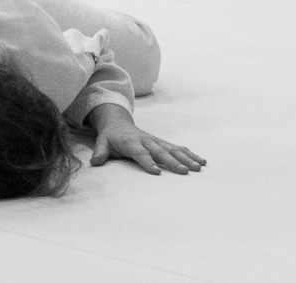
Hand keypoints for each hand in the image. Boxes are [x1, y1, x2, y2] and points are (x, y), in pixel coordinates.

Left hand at [87, 104, 205, 174]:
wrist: (119, 124)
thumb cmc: (111, 137)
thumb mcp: (102, 142)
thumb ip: (100, 152)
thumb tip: (94, 162)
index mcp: (132, 142)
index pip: (140, 153)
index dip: (147, 161)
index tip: (156, 172)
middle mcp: (147, 141)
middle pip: (161, 152)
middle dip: (173, 162)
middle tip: (184, 172)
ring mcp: (157, 141)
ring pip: (174, 149)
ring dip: (186, 158)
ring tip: (198, 167)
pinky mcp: (163, 143)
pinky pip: (179, 148)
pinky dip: (190, 154)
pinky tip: (202, 161)